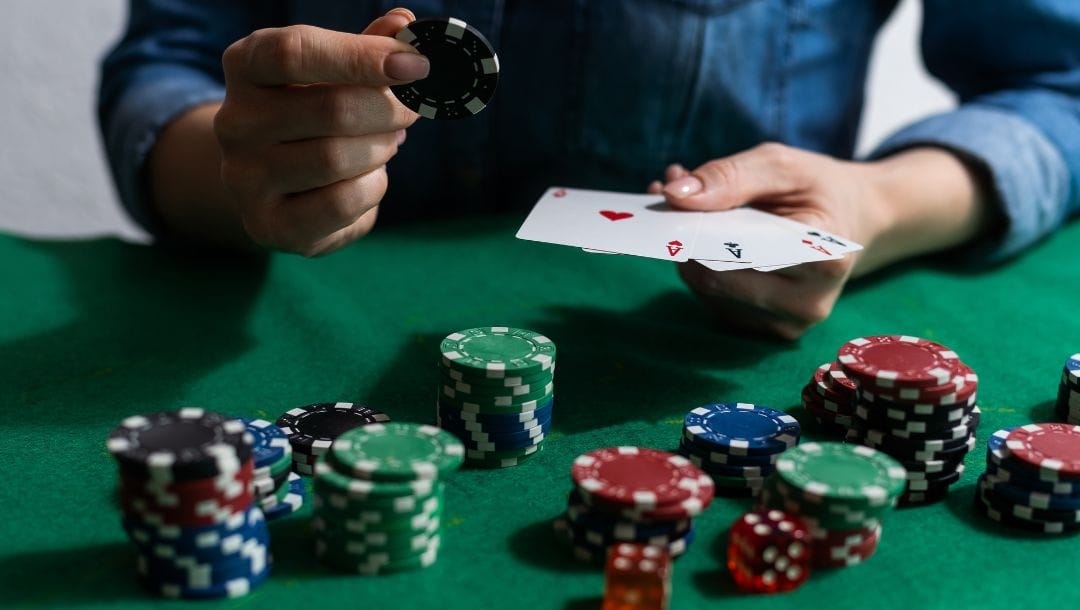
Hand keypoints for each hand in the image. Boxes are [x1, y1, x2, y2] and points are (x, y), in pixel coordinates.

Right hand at [214, 9, 423, 255]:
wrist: (270, 181)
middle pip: (331, 109)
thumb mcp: (333, 70)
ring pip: (336, 158)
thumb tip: (405, 25)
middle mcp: (234, 121)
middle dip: (389, 110)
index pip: (294, 51)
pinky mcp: (267, 224)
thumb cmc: (312, 111)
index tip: (415, 63)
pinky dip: (372, 187)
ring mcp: (244, 177)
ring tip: (386, 142)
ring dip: (381, 149)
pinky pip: (340, 203)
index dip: (361, 56)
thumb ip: (368, 46)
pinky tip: (368, 177)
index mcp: (245, 65)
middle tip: (410, 111)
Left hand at [651, 143, 989, 338]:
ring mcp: (786, 324)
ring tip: (692, 210)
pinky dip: (700, 268)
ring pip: (707, 292)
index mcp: (823, 258)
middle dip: (686, 235)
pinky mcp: (766, 331)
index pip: (741, 253)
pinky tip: (705, 241)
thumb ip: (730, 177)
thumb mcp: (782, 165)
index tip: (668, 196)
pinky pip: (713, 303)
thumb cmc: (818, 190)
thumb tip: (675, 196)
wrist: (853, 222)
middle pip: (716, 278)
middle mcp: (808, 303)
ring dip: (688, 252)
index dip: (698, 228)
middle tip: (670, 193)